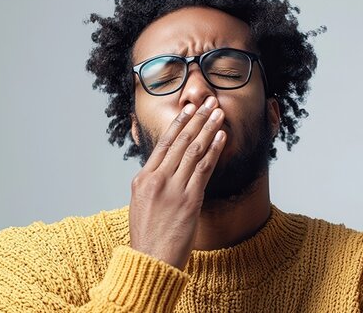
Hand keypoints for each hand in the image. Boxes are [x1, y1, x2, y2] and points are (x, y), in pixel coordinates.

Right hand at [128, 96, 225, 268]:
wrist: (150, 261)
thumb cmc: (148, 236)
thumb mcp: (141, 204)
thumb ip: (152, 183)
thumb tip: (164, 167)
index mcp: (142, 179)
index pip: (162, 144)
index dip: (178, 124)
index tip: (188, 109)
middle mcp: (156, 180)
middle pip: (179, 142)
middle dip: (196, 119)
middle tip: (207, 101)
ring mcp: (173, 189)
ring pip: (193, 151)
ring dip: (208, 128)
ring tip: (218, 112)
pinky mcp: (189, 200)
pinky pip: (204, 169)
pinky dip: (214, 150)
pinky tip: (222, 137)